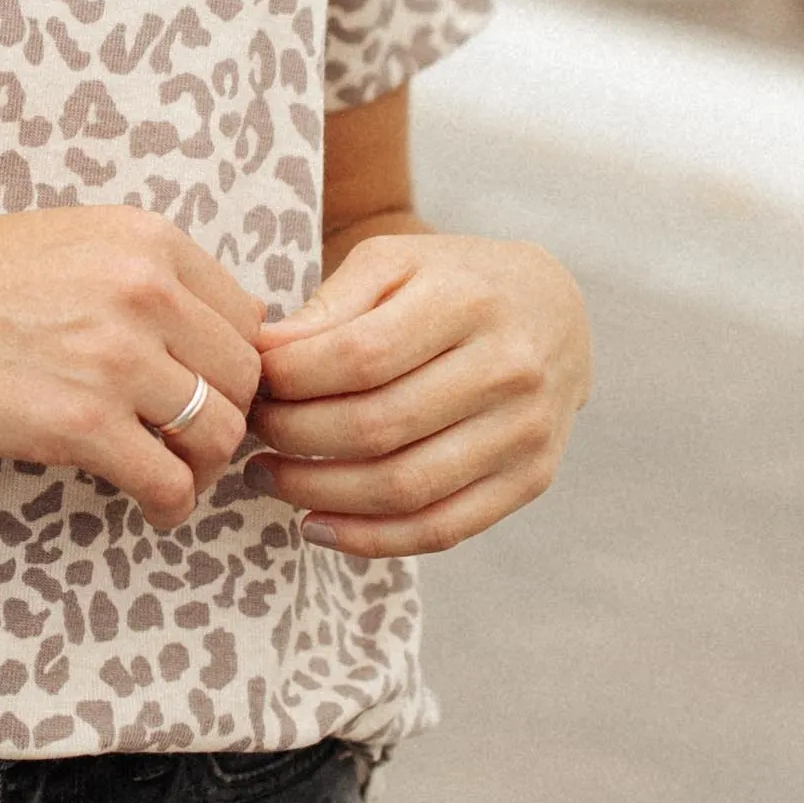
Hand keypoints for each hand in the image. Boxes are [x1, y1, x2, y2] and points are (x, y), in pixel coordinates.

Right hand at [0, 207, 269, 520]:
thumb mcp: (76, 241)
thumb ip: (150, 275)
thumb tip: (221, 331)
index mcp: (149, 241)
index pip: (248, 317)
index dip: (231, 365)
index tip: (206, 391)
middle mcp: (145, 291)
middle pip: (244, 377)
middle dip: (225, 416)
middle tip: (192, 442)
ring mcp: (115, 359)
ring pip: (218, 432)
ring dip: (203, 466)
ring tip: (173, 476)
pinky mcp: (80, 424)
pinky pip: (169, 481)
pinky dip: (171, 504)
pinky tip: (152, 506)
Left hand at [247, 233, 590, 554]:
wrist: (553, 311)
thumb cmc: (452, 282)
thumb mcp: (394, 262)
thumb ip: (328, 305)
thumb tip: (261, 354)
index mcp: (467, 301)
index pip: (359, 356)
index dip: (289, 379)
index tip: (250, 381)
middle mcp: (507, 368)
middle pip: (376, 427)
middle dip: (292, 436)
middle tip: (251, 431)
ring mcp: (525, 430)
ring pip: (403, 487)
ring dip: (316, 492)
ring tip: (267, 475)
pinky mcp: (531, 478)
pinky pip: (441, 530)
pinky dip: (369, 540)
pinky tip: (315, 523)